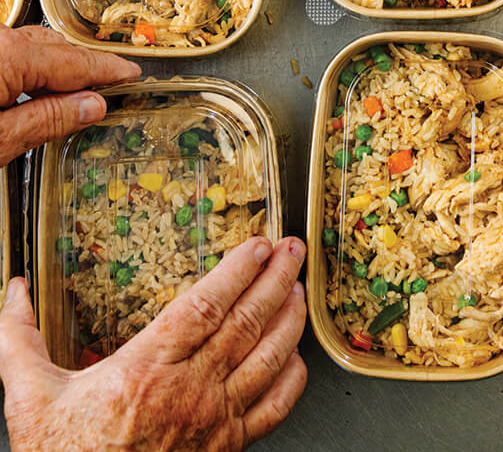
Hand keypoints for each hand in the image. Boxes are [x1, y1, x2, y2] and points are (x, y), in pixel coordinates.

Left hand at [0, 25, 139, 164]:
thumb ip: (46, 120)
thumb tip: (91, 107)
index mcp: (8, 56)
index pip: (75, 61)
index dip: (108, 70)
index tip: (130, 75)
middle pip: (56, 47)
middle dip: (84, 68)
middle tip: (110, 85)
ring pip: (32, 46)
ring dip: (56, 67)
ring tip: (72, 93)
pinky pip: (11, 50)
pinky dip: (29, 66)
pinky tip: (30, 88)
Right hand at [0, 235, 307, 451]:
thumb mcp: (30, 399)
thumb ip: (20, 339)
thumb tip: (12, 293)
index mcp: (145, 370)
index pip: (205, 306)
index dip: (236, 271)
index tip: (256, 245)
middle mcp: (188, 392)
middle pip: (245, 323)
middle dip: (276, 279)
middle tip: (294, 248)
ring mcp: (212, 422)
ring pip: (267, 359)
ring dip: (290, 319)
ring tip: (301, 288)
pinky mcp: (226, 449)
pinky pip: (272, 410)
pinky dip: (291, 379)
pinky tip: (297, 357)